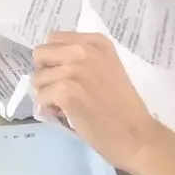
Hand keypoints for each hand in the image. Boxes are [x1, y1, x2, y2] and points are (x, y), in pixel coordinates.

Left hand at [31, 32, 162, 173]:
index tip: (66, 75)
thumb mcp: (106, 69)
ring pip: (37, 77)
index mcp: (96, 42)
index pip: (54, 39)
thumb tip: (48, 66)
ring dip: (47, 94)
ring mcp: (74, 69)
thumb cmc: (122, 107)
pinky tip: (68, 114)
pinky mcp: (66, 90)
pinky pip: (40, 97)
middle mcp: (84, 50)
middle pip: (40, 53)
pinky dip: (49, 109)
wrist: (137, 135)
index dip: (54, 59)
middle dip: (45, 72)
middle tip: (61, 90)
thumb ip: (81, 60)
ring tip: (68, 106)